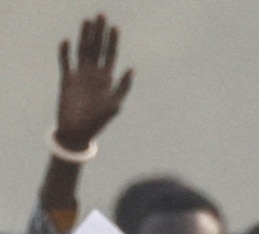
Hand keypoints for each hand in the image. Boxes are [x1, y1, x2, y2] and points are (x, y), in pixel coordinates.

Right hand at [55, 14, 133, 149]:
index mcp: (107, 79)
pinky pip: (65, 62)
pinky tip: (67, 41)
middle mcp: (94, 74)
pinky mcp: (66, 80)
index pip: (111, 55)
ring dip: (84, 36)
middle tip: (100, 15)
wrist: (78, 133)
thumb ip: (122, 87)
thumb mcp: (114, 105)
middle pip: (97, 48)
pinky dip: (65, 52)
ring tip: (87, 21)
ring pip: (82, 51)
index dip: (113, 41)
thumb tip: (132, 69)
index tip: (115, 27)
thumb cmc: (98, 121)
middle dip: (99, 33)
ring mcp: (80, 76)